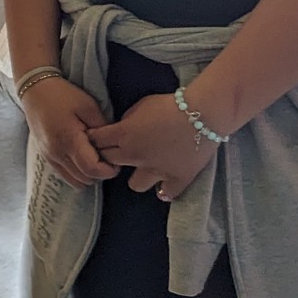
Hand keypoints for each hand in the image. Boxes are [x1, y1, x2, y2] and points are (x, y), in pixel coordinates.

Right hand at [20, 78, 113, 188]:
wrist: (35, 90)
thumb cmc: (63, 95)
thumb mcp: (88, 106)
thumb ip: (102, 128)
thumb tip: (113, 146)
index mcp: (69, 140)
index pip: (92, 169)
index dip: (109, 170)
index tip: (116, 162)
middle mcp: (57, 153)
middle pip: (85, 179)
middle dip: (101, 174)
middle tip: (109, 160)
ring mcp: (50, 157)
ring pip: (75, 181)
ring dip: (89, 175)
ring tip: (95, 160)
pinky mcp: (46, 156)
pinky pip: (65, 175)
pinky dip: (77, 173)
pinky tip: (82, 159)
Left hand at [89, 94, 217, 201]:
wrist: (204, 113)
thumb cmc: (171, 104)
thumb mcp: (141, 105)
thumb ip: (126, 120)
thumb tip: (120, 129)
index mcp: (124, 135)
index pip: (95, 142)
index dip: (94, 140)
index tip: (97, 139)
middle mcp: (135, 156)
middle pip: (109, 163)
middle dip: (108, 156)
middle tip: (118, 151)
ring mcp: (156, 171)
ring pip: (134, 185)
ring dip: (137, 175)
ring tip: (144, 167)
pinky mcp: (177, 179)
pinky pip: (166, 193)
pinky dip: (164, 188)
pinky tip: (164, 181)